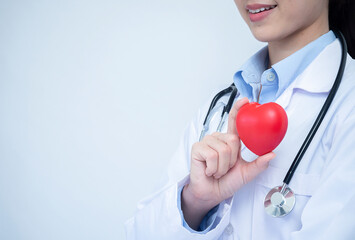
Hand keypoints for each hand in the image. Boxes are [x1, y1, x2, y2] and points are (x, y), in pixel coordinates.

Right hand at [181, 98, 275, 228]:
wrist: (211, 193)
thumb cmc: (226, 181)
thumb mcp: (246, 173)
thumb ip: (259, 164)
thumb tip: (272, 154)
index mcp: (229, 141)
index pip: (234, 121)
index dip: (239, 109)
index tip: (246, 100)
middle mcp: (218, 138)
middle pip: (233, 141)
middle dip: (232, 160)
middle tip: (225, 168)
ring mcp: (207, 142)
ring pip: (223, 150)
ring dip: (223, 166)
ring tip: (217, 170)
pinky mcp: (197, 148)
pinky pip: (213, 155)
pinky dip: (214, 168)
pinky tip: (209, 170)